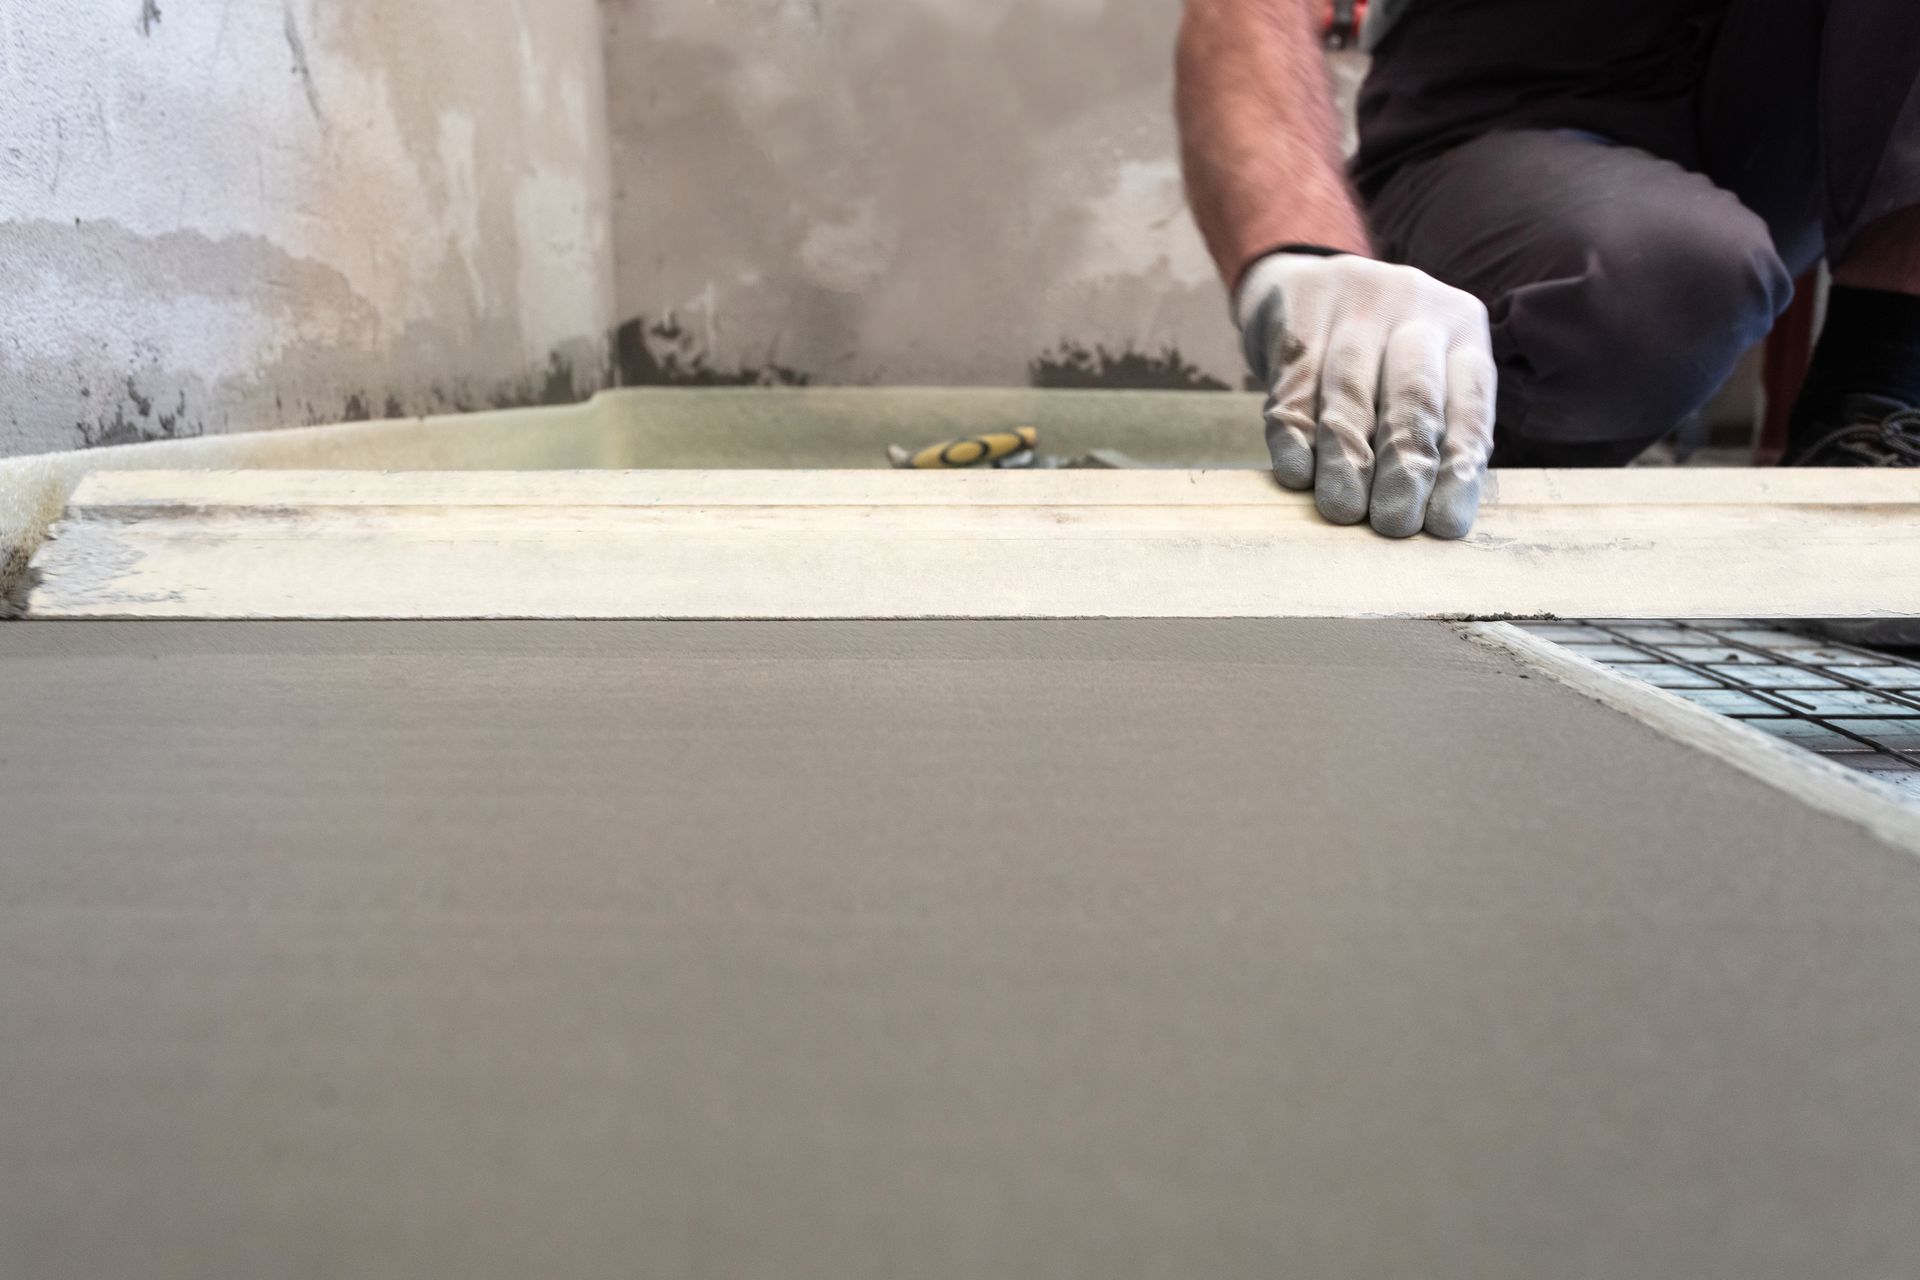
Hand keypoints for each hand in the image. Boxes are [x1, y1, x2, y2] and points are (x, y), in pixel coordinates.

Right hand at [1236, 251, 1496, 538]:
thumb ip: (1431, 430)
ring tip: (1343, 511)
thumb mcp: (1418, 372)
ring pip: (1350, 394)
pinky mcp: (1299, 308)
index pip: (1469, 405)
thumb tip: (1430, 518)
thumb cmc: (1373, 355)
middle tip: (1392, 524)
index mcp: (1463, 328)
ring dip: (1346, 461)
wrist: (1301, 281)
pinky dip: (1295, 436)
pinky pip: (1296, 382)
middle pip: (1414, 397)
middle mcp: (1417, 305)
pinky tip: (1297, 474)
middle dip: (1404, 469)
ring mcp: (1356, 301)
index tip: (1442, 526)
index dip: (1457, 470)